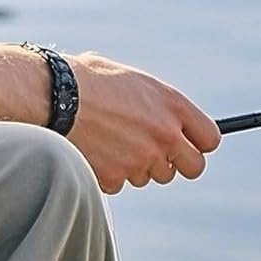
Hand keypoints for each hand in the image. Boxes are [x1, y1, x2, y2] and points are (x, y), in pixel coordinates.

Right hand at [65, 52, 220, 193]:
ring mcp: (143, 159)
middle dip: (176, 162)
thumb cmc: (84, 78)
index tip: (186, 142)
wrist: (49, 94)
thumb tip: (164, 116)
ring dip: (138, 164)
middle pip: (193, 167)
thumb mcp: (128, 79)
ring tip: (109, 139)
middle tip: (153, 151)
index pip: (210, 137)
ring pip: (153, 175)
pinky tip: (92, 147)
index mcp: (171, 104)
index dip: (198, 141)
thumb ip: (154, 102)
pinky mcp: (118, 177)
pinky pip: (121, 182)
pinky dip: (109, 170)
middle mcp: (164, 134)